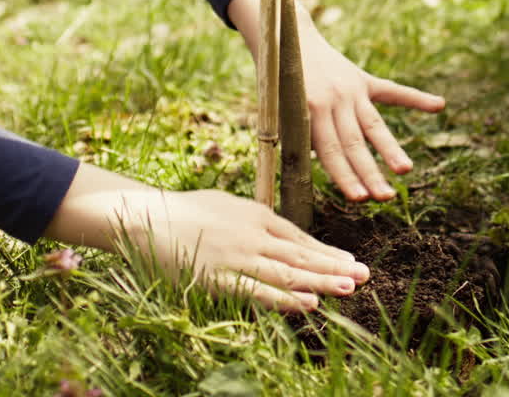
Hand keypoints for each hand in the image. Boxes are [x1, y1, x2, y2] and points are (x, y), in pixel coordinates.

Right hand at [46, 171, 368, 311]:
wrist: (144, 217)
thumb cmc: (183, 211)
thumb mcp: (225, 205)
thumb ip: (252, 218)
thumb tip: (275, 232)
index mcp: (255, 214)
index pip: (298, 237)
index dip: (326, 252)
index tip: (351, 261)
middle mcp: (252, 234)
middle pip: (300, 253)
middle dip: (334, 266)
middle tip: (364, 275)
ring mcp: (236, 256)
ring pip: (286, 271)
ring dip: (320, 280)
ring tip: (349, 288)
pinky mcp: (218, 277)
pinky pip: (257, 290)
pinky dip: (284, 297)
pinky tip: (307, 303)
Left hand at [227, 0, 445, 201]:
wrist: (286, 38)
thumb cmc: (277, 84)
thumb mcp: (279, 109)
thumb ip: (298, 136)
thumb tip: (319, 165)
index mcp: (309, 109)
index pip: (331, 151)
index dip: (345, 176)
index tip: (359, 199)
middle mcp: (334, 100)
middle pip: (355, 143)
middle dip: (370, 173)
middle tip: (385, 198)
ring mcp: (351, 89)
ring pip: (373, 125)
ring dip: (390, 150)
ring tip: (405, 170)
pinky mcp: (363, 79)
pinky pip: (392, 91)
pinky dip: (416, 99)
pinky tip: (439, 106)